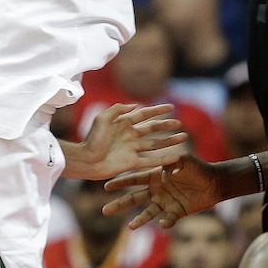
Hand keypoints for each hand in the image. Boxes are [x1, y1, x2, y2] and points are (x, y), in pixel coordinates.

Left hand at [62, 103, 187, 180]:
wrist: (85, 159)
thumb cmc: (91, 139)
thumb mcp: (102, 118)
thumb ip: (118, 109)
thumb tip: (135, 105)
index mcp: (124, 123)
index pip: (145, 114)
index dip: (157, 110)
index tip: (171, 107)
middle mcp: (131, 135)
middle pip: (153, 129)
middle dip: (166, 126)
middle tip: (180, 123)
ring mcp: (133, 149)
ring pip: (155, 143)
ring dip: (168, 141)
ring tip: (182, 138)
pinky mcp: (132, 163)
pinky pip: (150, 160)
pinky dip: (162, 159)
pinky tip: (174, 157)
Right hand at [102, 153, 221, 229]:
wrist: (213, 182)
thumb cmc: (197, 167)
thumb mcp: (183, 159)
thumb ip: (171, 163)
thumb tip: (162, 176)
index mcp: (155, 175)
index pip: (134, 178)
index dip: (120, 182)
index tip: (105, 185)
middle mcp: (157, 190)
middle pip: (134, 198)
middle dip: (120, 204)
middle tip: (105, 210)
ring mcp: (165, 202)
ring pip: (148, 213)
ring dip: (139, 220)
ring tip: (130, 227)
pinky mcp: (176, 213)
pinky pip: (168, 220)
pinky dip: (166, 223)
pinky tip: (164, 222)